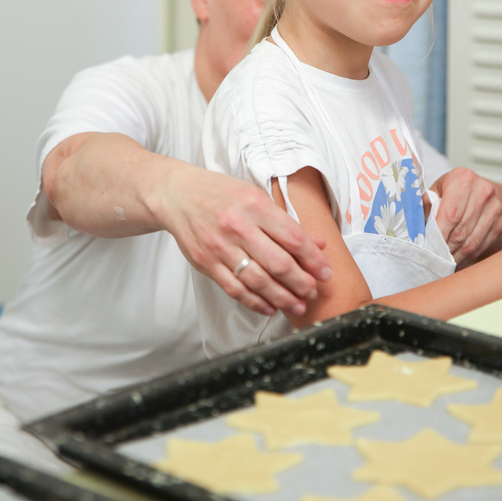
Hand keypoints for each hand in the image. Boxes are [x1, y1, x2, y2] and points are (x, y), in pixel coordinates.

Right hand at [156, 162, 331, 317]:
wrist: (176, 195)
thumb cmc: (220, 193)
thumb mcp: (255, 196)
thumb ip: (285, 222)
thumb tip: (318, 244)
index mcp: (255, 205)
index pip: (293, 237)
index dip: (313, 259)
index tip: (326, 273)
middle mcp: (238, 226)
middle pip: (279, 264)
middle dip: (302, 283)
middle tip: (313, 292)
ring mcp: (220, 247)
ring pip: (258, 281)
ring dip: (282, 298)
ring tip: (298, 305)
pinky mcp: (206, 263)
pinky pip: (235, 289)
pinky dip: (255, 302)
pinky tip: (270, 307)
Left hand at [429, 168, 501, 264]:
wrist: (482, 189)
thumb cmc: (452, 190)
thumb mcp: (436, 191)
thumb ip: (426, 206)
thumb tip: (415, 229)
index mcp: (463, 178)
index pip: (451, 213)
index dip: (439, 234)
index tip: (429, 247)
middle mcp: (483, 190)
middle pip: (461, 230)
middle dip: (446, 248)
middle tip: (433, 259)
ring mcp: (495, 207)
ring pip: (472, 241)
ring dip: (456, 256)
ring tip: (443, 263)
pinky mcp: (500, 223)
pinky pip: (482, 246)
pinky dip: (468, 257)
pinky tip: (457, 261)